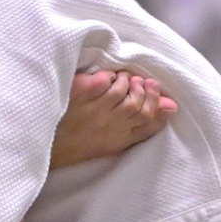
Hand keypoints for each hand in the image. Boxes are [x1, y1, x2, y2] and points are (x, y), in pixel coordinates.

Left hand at [51, 69, 176, 168]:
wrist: (49, 145)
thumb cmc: (84, 140)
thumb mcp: (116, 139)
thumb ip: (142, 125)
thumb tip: (171, 106)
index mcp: (121, 139)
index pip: (150, 122)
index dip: (157, 104)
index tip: (155, 89)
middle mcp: (110, 127)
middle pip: (139, 108)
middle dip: (145, 91)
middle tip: (142, 81)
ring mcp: (94, 113)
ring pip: (122, 94)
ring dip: (126, 81)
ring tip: (124, 77)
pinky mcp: (79, 99)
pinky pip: (100, 83)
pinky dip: (107, 76)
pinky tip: (106, 77)